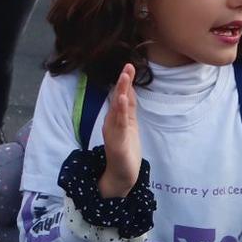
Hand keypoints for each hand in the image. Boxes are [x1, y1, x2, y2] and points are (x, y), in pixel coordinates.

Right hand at [97, 64, 140, 196]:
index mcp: (117, 118)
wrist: (121, 175)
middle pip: (118, 99)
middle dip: (123, 83)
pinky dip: (120, 111)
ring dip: (121, 92)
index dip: (126, 82)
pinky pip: (119, 124)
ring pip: (117, 109)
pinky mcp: (116, 142)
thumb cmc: (125, 150)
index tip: (130, 66)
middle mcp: (112, 122)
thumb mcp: (129, 126)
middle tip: (127, 66)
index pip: (123, 96)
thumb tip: (129, 91)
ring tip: (124, 78)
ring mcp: (113, 131)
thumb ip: (128, 109)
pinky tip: (123, 99)